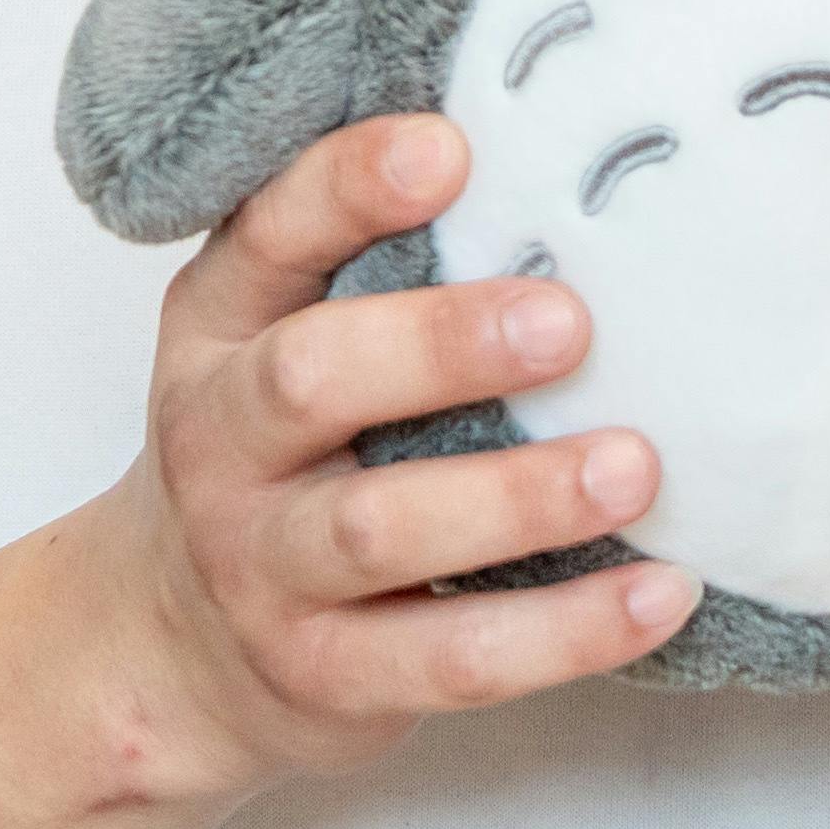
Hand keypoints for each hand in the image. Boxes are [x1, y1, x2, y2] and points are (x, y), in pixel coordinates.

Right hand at [85, 112, 693, 798]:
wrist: (169, 652)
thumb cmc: (273, 459)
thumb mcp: (275, 339)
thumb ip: (371, 261)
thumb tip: (556, 163)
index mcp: (219, 329)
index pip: (269, 236)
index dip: (349, 188)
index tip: (453, 151)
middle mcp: (222, 442)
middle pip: (309, 380)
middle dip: (440, 346)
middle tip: (569, 323)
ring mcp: (263, 569)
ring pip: (379, 532)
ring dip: (515, 498)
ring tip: (634, 467)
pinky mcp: (325, 677)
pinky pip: (452, 657)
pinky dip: (562, 632)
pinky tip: (660, 592)